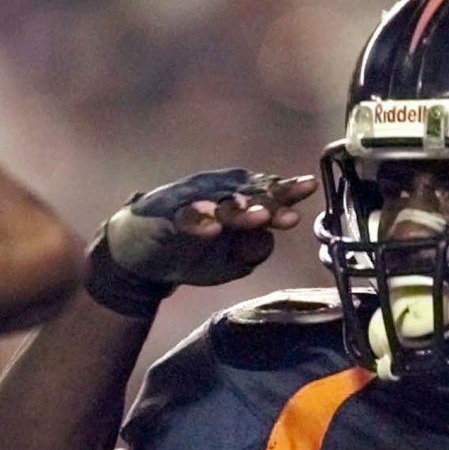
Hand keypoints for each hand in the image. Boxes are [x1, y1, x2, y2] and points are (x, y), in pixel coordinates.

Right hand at [87, 168, 318, 316]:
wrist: (139, 257)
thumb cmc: (191, 252)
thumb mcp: (230, 261)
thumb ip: (254, 251)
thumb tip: (268, 240)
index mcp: (236, 198)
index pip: (266, 192)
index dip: (288, 190)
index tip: (309, 188)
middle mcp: (215, 192)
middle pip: (247, 194)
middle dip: (270, 202)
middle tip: (289, 214)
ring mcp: (190, 201)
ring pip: (219, 203)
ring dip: (240, 209)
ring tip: (261, 217)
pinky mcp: (165, 215)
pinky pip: (183, 217)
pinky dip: (198, 221)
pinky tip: (212, 228)